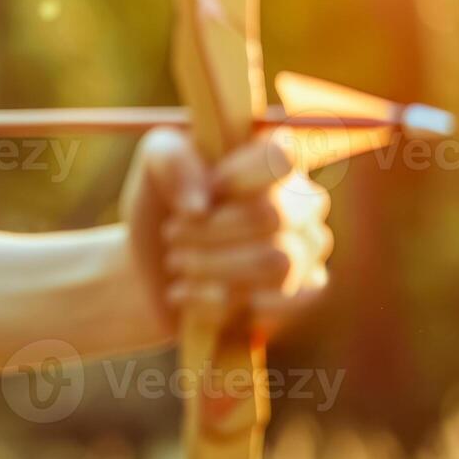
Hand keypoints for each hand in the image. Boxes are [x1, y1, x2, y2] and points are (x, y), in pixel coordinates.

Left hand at [121, 128, 332, 334]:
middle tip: (171, 234)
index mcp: (272, 160)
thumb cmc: (161, 209)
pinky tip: (189, 294)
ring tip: (176, 263)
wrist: (151, 272)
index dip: (238, 176)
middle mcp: (301, 202)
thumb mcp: (152, 168)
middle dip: (208, 230)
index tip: (202, 191)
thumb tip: (200, 204)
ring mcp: (307, 250)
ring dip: (209, 265)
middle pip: (273, 215)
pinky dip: (218, 302)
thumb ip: (170, 159)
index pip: (282, 156)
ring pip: (277, 262)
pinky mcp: (299, 296)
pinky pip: (279, 302)